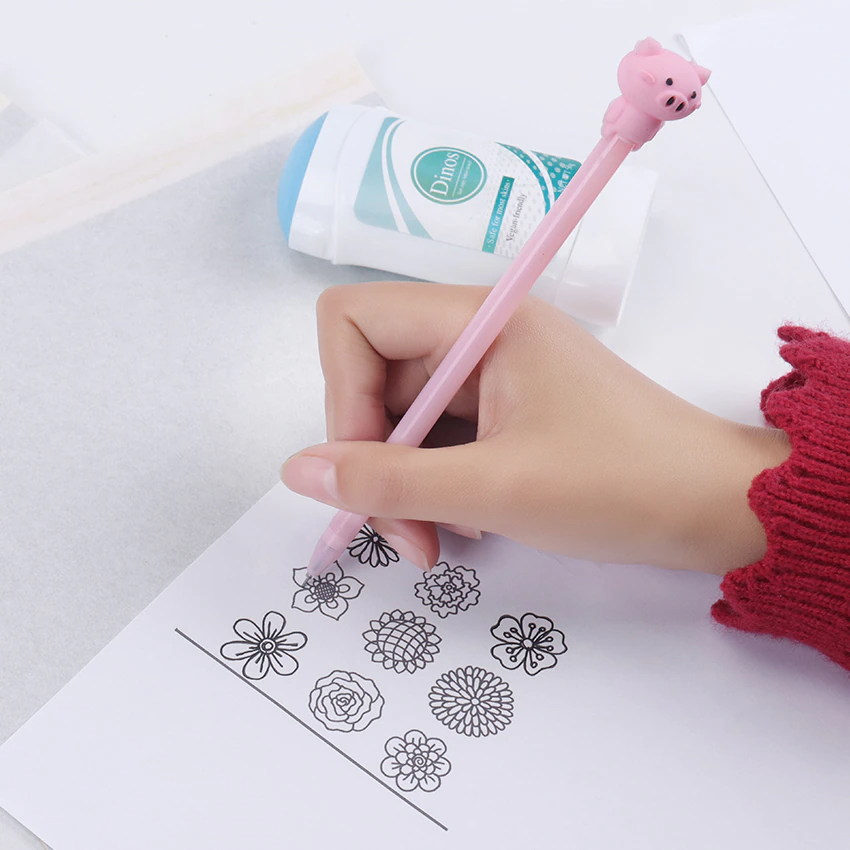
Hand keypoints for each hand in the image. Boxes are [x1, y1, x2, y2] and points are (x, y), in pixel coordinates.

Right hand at [281, 282, 789, 572]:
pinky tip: (461, 527)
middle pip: (372, 378)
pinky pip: (438, 439)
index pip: (352, 321)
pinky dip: (434, 486)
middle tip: (402, 536)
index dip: (339, 395)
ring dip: (404, 486)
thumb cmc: (617, 485)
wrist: (717, 508)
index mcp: (477, 320)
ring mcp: (492, 373)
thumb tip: (295, 470)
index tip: (362, 471)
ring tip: (437, 543)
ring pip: (402, 419)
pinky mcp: (505, 410)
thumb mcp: (492, 489)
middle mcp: (477, 334)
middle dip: (374, 461)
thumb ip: (386, 481)